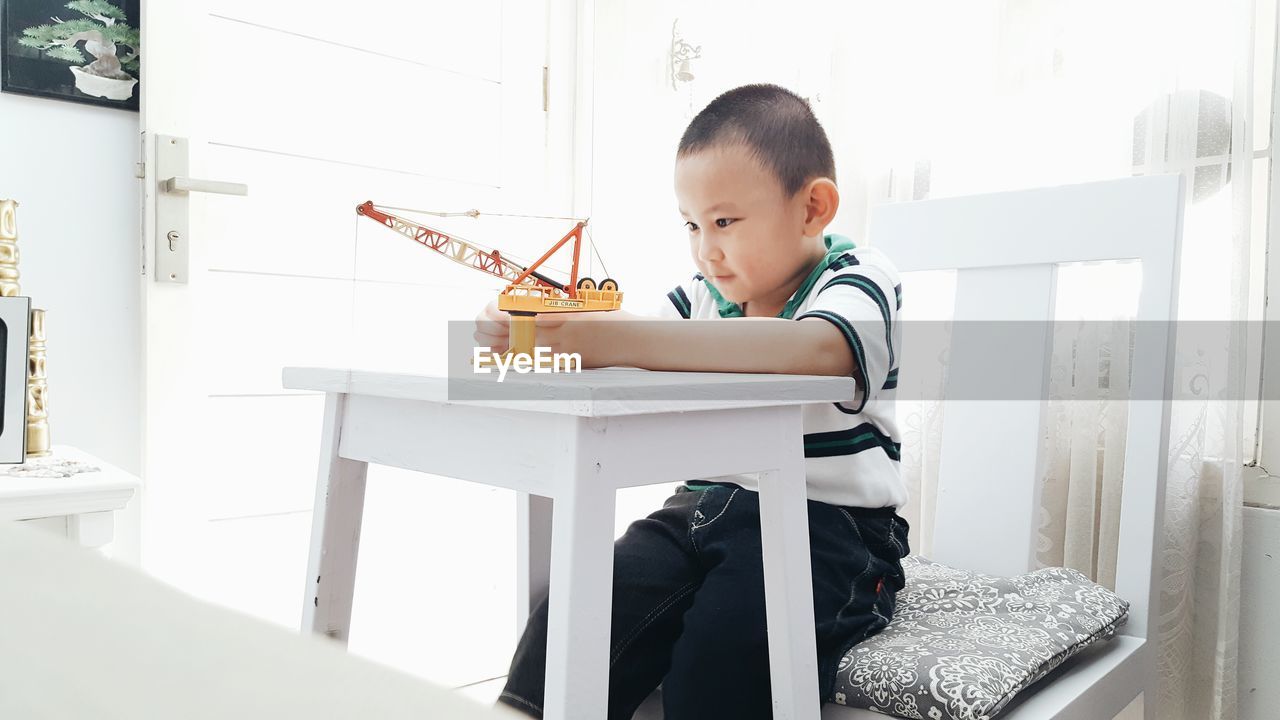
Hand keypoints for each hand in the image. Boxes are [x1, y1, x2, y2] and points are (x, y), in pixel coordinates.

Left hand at [471, 300, 629, 367]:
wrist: (635, 339)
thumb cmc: (613, 320)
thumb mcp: (587, 309)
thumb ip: (562, 310)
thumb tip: (535, 311)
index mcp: (568, 314)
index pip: (531, 314)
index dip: (508, 315)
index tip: (491, 313)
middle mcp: (567, 332)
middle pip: (527, 333)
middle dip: (502, 334)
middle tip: (479, 335)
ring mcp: (572, 349)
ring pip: (533, 351)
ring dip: (508, 352)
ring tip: (485, 354)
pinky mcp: (577, 363)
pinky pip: (547, 364)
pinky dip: (528, 364)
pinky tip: (513, 366)